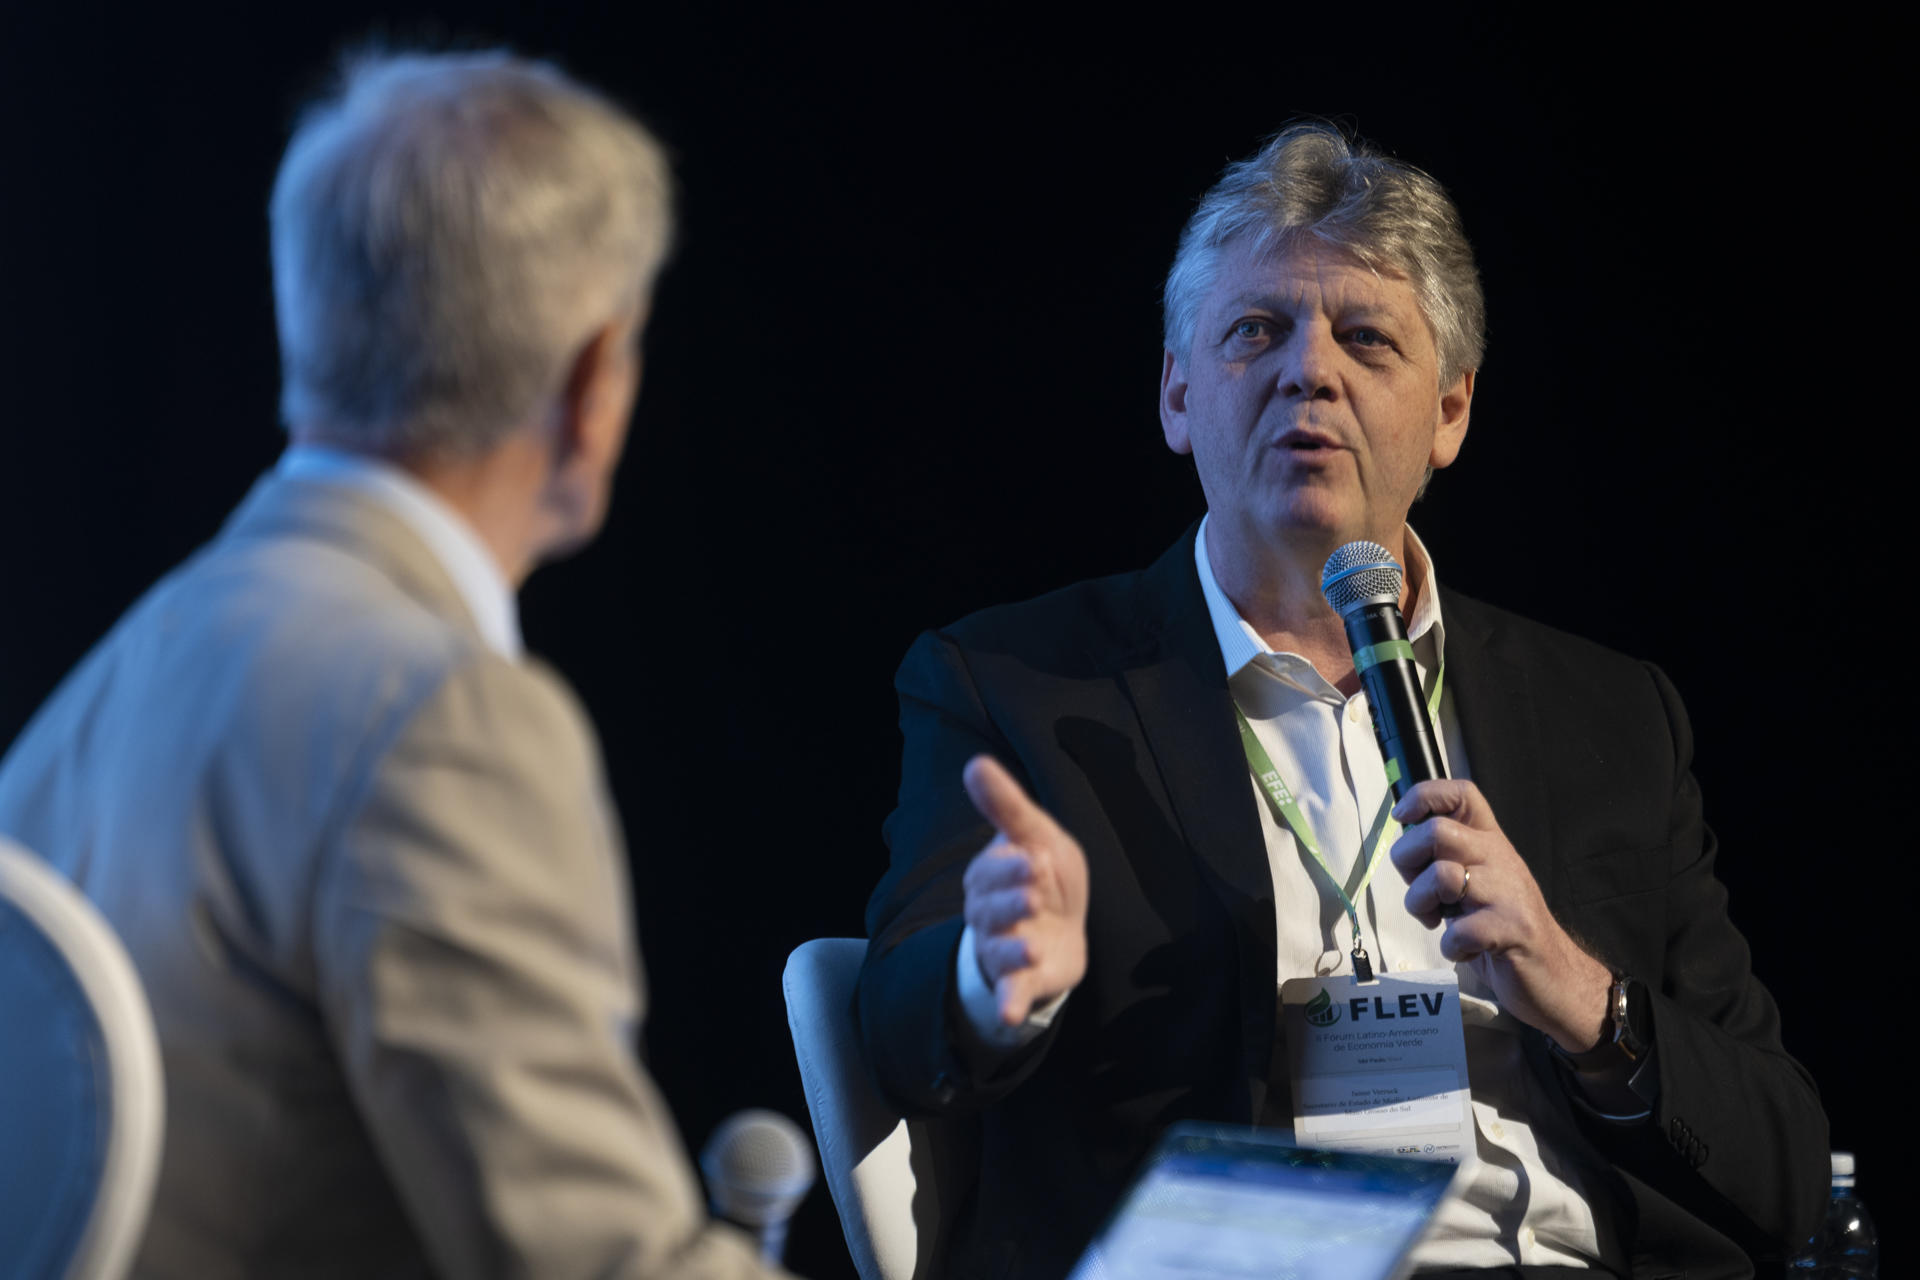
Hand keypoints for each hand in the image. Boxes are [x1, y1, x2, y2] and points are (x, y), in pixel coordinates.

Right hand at [960, 755, 1089, 1026]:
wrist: (1062, 929)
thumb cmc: (1045, 875)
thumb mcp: (1034, 834)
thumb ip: (1006, 806)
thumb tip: (974, 763)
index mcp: (989, 876)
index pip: (991, 871)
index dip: (1012, 868)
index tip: (1037, 859)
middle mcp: (988, 915)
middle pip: (991, 911)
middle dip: (1012, 903)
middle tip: (1036, 896)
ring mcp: (1003, 950)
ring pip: (999, 951)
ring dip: (1013, 950)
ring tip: (1034, 946)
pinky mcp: (1022, 981)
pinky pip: (1008, 994)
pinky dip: (1008, 1004)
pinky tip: (1010, 1015)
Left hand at [1388, 779, 1609, 1052]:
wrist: (1555, 975)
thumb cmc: (1502, 927)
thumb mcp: (1474, 883)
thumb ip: (1445, 861)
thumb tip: (1403, 847)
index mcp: (1490, 842)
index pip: (1462, 794)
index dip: (1424, 795)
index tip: (1403, 817)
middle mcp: (1499, 857)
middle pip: (1437, 831)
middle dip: (1408, 862)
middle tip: (1422, 893)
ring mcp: (1508, 892)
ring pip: (1441, 876)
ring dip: (1422, 905)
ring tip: (1440, 922)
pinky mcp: (1512, 929)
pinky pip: (1459, 930)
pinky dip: (1451, 947)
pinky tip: (1465, 951)